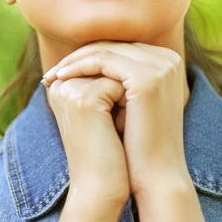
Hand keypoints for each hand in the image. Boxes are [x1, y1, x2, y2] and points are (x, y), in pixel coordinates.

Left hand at [43, 41, 190, 198]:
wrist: (156, 176)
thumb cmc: (138, 143)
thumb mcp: (129, 103)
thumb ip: (116, 78)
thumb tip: (80, 60)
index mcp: (168, 62)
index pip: (121, 49)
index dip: (89, 57)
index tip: (62, 70)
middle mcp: (169, 58)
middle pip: (114, 46)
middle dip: (79, 57)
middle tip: (52, 71)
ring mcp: (161, 66)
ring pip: (106, 51)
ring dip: (74, 61)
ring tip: (52, 76)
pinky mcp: (148, 77)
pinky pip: (104, 61)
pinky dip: (79, 67)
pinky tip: (61, 78)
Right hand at [44, 69, 130, 209]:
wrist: (99, 189)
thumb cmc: (108, 152)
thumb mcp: (106, 111)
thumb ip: (109, 82)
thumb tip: (136, 56)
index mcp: (62, 85)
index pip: (101, 60)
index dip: (122, 79)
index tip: (128, 107)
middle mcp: (61, 83)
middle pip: (108, 61)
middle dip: (126, 83)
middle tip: (134, 111)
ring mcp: (70, 89)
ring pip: (116, 70)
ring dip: (129, 93)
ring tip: (126, 120)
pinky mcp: (84, 98)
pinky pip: (120, 84)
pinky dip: (130, 103)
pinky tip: (124, 126)